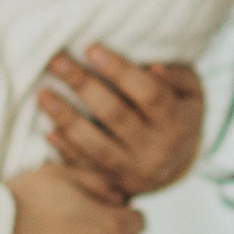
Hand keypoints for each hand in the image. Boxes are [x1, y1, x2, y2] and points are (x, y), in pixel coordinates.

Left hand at [39, 47, 205, 198]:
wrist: (178, 162)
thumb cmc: (179, 111)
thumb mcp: (189, 91)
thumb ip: (175, 75)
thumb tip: (152, 66)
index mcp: (178, 122)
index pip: (148, 93)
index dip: (119, 71)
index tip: (91, 48)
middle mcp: (157, 150)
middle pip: (115, 115)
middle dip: (83, 85)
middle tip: (57, 60)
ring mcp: (134, 171)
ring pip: (96, 145)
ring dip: (66, 118)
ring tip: (43, 94)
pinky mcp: (115, 184)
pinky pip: (86, 166)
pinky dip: (66, 149)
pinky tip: (48, 129)